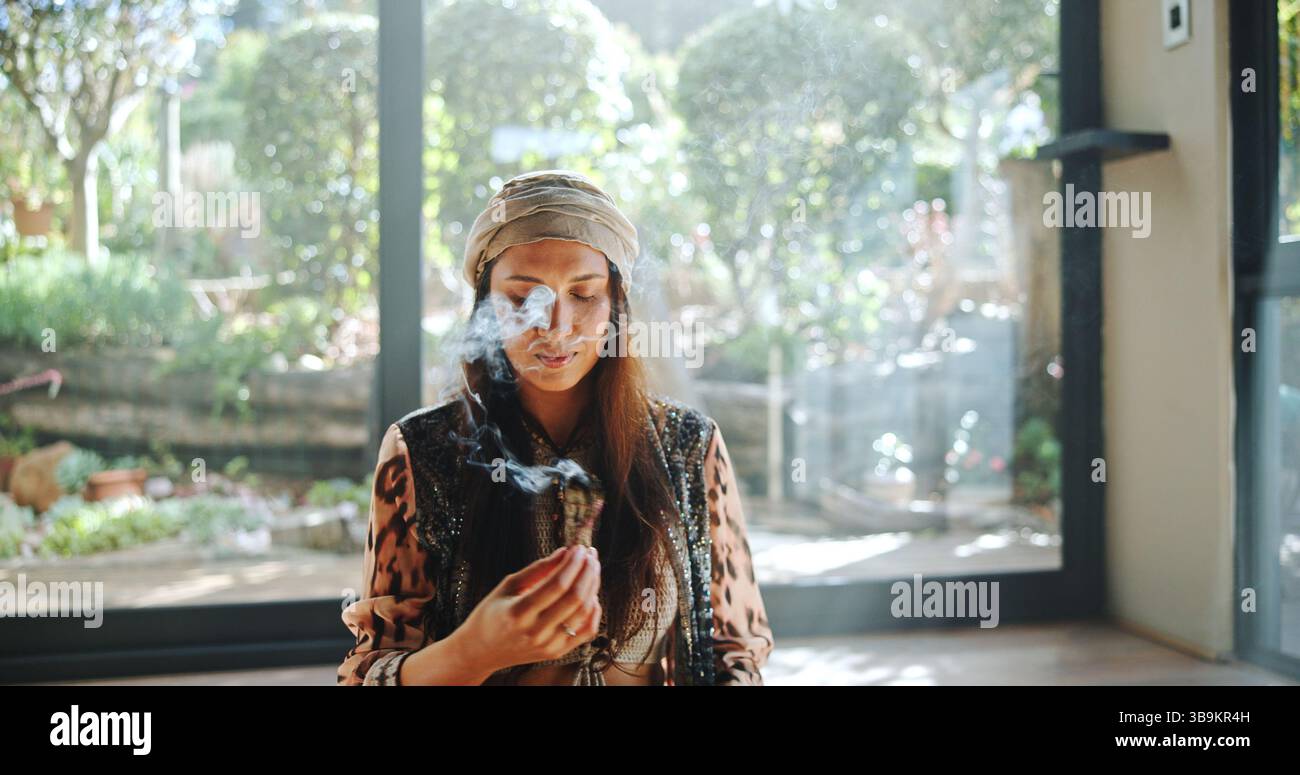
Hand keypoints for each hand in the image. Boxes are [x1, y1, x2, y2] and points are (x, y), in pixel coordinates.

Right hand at [456, 544, 601, 674]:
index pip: (556, 585)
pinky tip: (592, 594)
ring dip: (592, 586)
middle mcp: (535, 632)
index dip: (572, 564)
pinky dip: (594, 611)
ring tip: (592, 568)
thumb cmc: (493, 612)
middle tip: (590, 554)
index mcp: (518, 612)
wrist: (483, 650)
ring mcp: (548, 645)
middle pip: (574, 598)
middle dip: (587, 571)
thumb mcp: (508, 585)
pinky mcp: (557, 652)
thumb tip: (566, 552)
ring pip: (583, 613)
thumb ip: (537, 569)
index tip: (579, 548)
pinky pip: (586, 631)